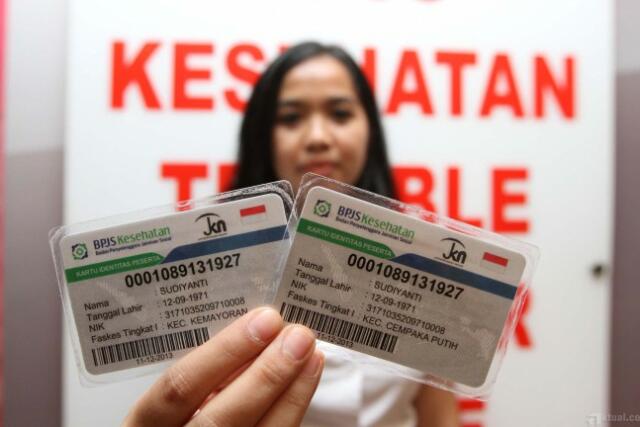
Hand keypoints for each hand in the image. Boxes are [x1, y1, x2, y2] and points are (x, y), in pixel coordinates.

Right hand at [123, 307, 323, 426]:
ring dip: (291, 393)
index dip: (223, 353)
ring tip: (311, 355)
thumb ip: (204, 376)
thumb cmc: (180, 417)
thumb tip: (254, 331)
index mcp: (147, 424)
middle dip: (265, 374)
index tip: (263, 320)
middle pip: (220, 418)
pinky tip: (306, 383)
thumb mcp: (176, 399)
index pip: (179, 387)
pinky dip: (293, 410)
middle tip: (297, 336)